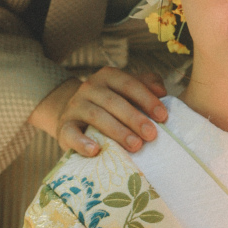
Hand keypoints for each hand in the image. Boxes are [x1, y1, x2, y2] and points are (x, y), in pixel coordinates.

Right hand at [28, 68, 166, 155]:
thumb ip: (147, 85)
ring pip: (96, 116)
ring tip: (135, 145)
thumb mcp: (128, 91)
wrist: (76, 116)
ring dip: (117, 131)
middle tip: (152, 135)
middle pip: (113, 101)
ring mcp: (75, 106)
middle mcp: (89, 87)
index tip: (163, 116)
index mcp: (108, 76)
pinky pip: (71, 134)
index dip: (146, 99)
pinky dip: (82, 143)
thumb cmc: (111, 105)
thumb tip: (161, 91)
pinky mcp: (64, 127)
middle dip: (135, 118)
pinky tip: (95, 151)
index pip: (128, 84)